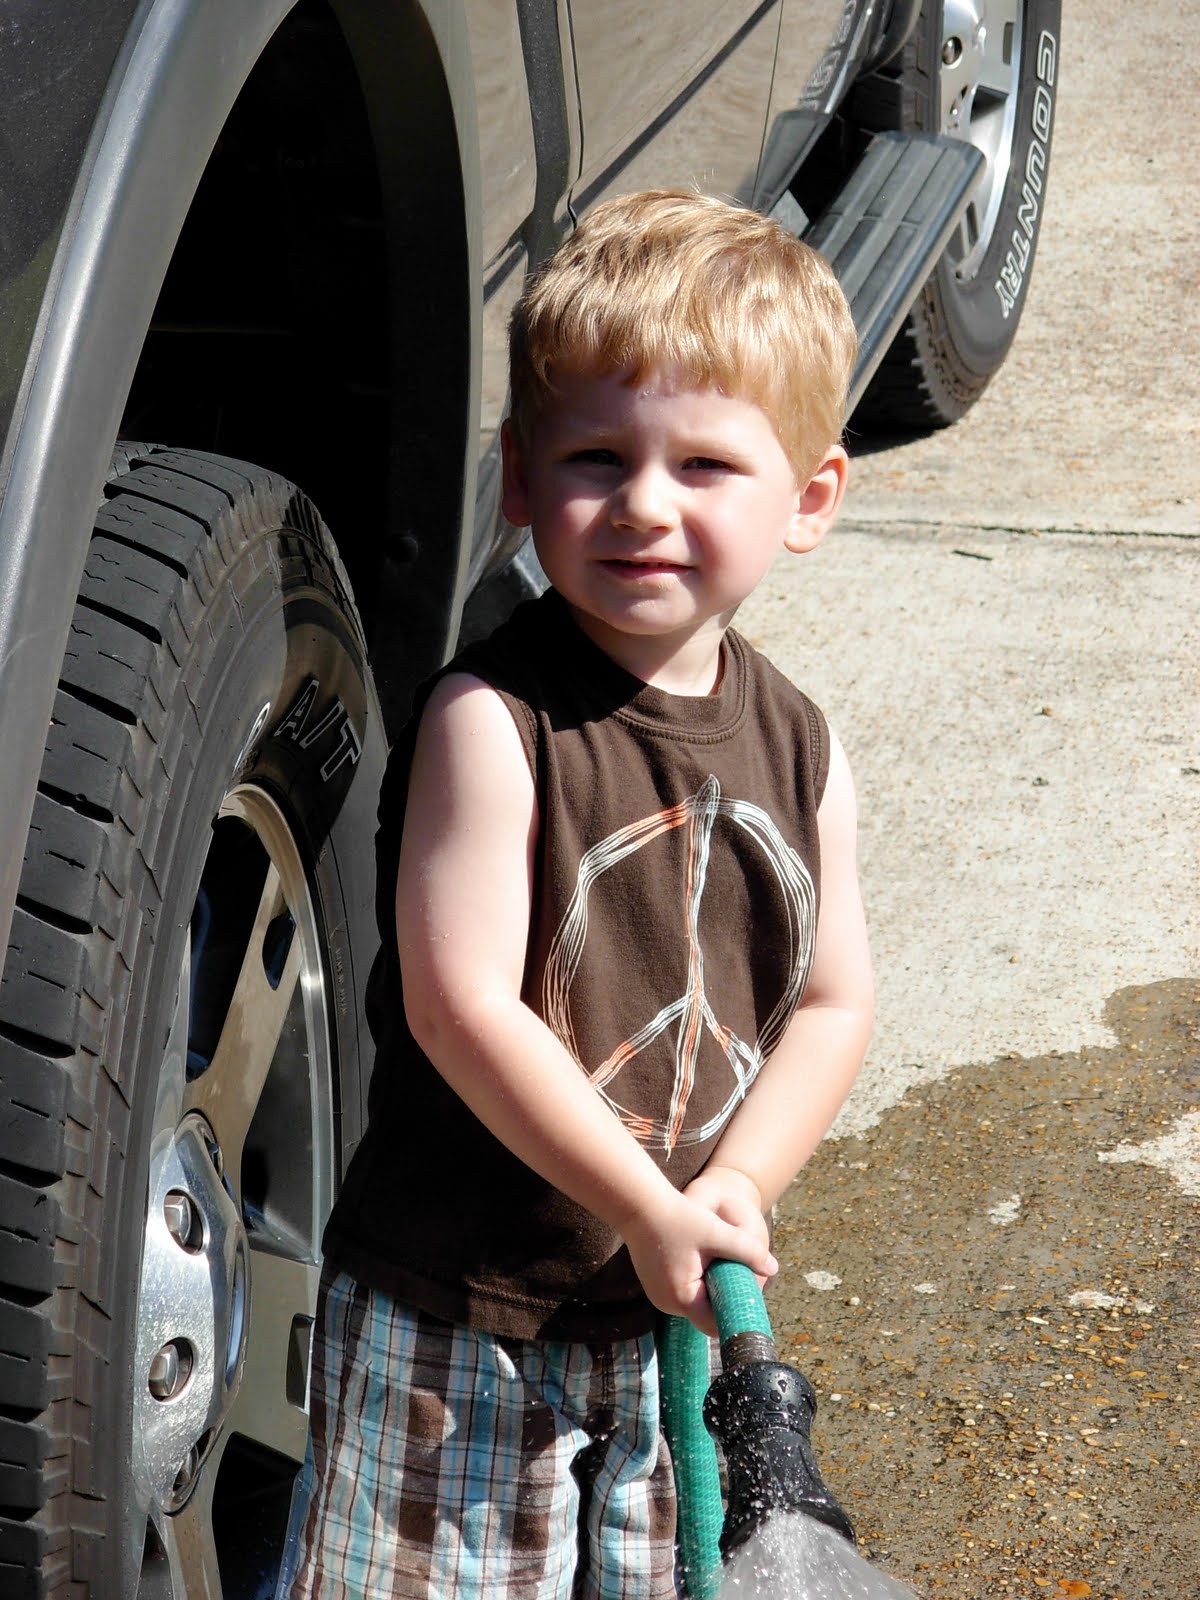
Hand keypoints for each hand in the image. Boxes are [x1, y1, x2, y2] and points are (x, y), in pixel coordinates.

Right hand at [620, 1182, 776, 1336]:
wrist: (638, 1204)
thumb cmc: (676, 1217)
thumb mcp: (716, 1232)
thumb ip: (746, 1251)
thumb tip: (773, 1268)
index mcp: (681, 1298)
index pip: (715, 1324)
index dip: (735, 1313)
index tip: (750, 1296)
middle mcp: (667, 1304)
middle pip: (705, 1314)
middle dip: (724, 1298)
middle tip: (741, 1275)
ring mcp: (659, 1296)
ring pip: (695, 1302)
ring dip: (710, 1289)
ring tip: (723, 1264)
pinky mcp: (656, 1285)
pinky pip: (684, 1292)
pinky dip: (697, 1281)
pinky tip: (704, 1260)